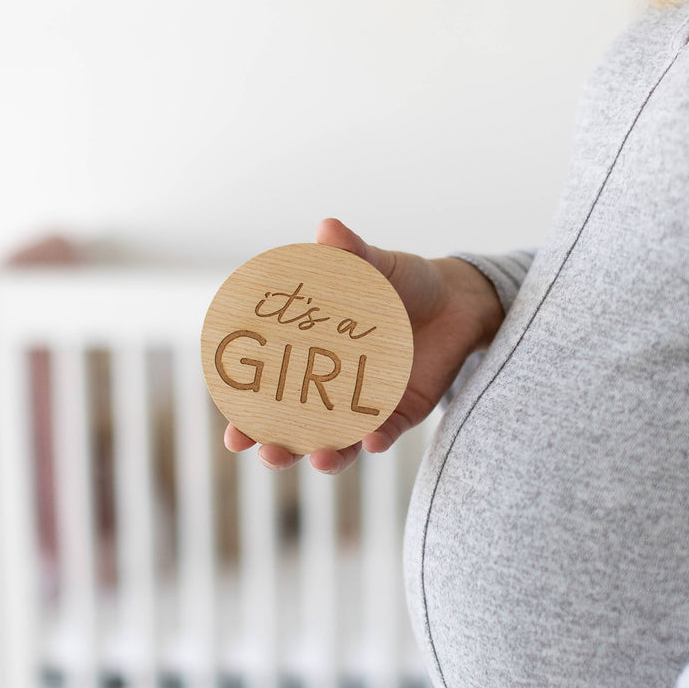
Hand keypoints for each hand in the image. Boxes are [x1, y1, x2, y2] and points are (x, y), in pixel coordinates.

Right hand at [223, 217, 503, 472]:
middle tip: (264, 453)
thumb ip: (353, 254)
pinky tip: (371, 441)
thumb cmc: (404, 283)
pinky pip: (386, 434)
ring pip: (339, 445)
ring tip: (318, 459)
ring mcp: (367, 407)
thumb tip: (327, 228)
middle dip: (277, 449)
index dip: (247, 418)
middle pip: (296, 432)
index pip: (268, 395)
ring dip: (326, 457)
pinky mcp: (401, 414)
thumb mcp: (378, 267)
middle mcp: (333, 390)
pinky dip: (377, 440)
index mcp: (310, 357)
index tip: (231, 436)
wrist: (457, 301)